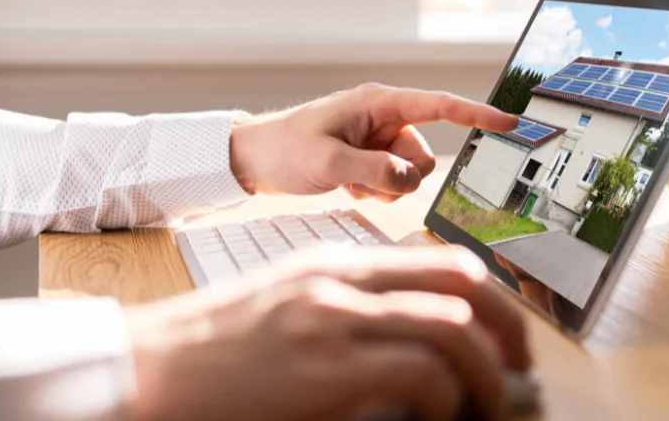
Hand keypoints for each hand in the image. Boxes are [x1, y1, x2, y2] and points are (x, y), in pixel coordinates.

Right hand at [125, 245, 531, 420]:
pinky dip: (446, 398)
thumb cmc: (217, 344)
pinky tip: (440, 416)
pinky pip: (420, 372)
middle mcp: (344, 282)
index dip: (492, 301)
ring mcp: (334, 321)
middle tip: (519, 370)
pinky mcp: (324, 369)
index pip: (444, 262)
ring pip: (452, 328)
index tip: (507, 338)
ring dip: (487, 374)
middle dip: (508, 329)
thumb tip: (419, 336)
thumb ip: (353, 305)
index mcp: (339, 264)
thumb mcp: (292, 302)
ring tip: (489, 406)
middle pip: (463, 285)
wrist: (149, 366)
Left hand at [229, 83, 517, 201]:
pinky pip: (393, 183)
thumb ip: (376, 171)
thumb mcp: (329, 162)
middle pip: (424, 156)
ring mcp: (378, 140)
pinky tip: (345, 185)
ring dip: (384, 187)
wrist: (252, 160)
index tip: (510, 122)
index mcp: (379, 104)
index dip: (477, 114)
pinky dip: (373, 191)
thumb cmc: (284, 149)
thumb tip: (410, 179)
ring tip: (348, 181)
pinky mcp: (370, 159)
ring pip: (410, 175)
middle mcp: (384, 119)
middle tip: (362, 179)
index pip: (440, 106)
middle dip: (400, 176)